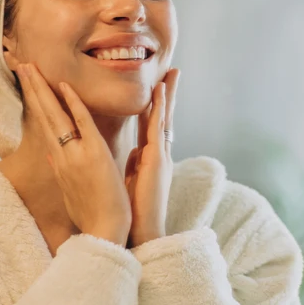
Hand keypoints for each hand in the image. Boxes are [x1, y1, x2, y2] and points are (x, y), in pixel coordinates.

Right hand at [17, 63, 131, 246]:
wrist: (104, 232)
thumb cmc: (91, 215)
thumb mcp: (71, 191)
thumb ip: (61, 168)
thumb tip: (51, 153)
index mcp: (60, 162)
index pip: (44, 125)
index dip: (35, 102)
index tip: (28, 83)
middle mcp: (62, 156)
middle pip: (44, 115)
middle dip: (32, 88)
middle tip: (21, 64)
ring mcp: (76, 154)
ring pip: (56, 115)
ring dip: (43, 89)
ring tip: (30, 67)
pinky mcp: (93, 155)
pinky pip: (81, 123)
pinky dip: (73, 104)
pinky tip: (63, 85)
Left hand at [124, 69, 179, 247]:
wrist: (140, 233)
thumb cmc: (132, 212)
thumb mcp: (130, 182)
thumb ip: (132, 165)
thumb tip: (131, 153)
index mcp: (150, 160)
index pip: (152, 126)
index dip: (155, 106)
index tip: (157, 87)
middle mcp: (158, 154)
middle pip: (163, 117)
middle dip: (168, 94)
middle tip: (173, 71)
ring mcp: (160, 156)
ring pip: (164, 118)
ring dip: (167, 95)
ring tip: (171, 74)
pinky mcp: (157, 160)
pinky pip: (158, 128)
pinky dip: (159, 108)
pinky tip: (160, 91)